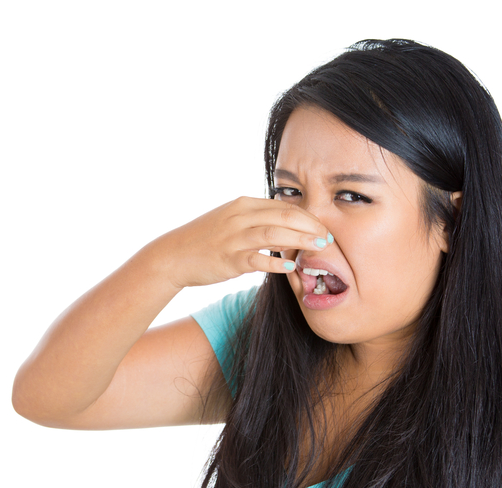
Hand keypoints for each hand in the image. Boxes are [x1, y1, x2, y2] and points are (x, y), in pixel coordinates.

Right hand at [149, 197, 331, 288]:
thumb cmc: (204, 241)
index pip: (285, 205)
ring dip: (302, 241)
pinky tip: (290, 268)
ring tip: (320, 248)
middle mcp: (240, 216)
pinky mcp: (228, 258)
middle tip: (329, 238)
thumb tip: (286, 231)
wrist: (172, 255)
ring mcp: (234, 237)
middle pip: (286, 215)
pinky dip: (275, 262)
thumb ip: (257, 223)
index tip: (324, 227)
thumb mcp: (230, 222)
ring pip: (276, 233)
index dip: (308, 216)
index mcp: (243, 205)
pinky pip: (257, 258)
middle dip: (312, 227)